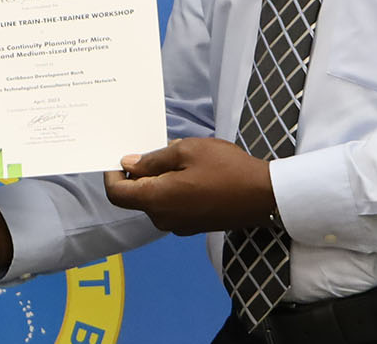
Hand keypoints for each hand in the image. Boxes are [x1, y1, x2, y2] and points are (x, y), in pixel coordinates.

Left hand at [103, 137, 275, 234]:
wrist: (264, 195)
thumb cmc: (225, 168)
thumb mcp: (186, 151)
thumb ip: (153, 159)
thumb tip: (128, 164)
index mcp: (156, 199)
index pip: (116, 194)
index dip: (112, 175)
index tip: (120, 157)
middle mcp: (163, 218)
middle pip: (136, 197)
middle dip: (139, 173)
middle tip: (157, 149)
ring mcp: (179, 226)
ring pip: (155, 201)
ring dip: (158, 180)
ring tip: (180, 158)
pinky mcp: (193, 226)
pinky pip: (171, 207)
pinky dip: (172, 190)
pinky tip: (191, 173)